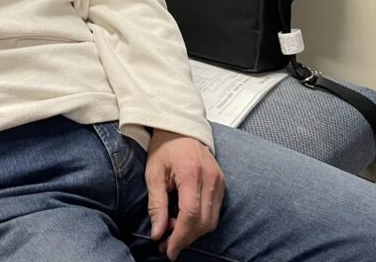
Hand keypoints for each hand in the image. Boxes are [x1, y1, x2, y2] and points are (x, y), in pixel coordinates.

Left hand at [145, 129, 224, 259]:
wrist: (181, 127)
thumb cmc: (165, 147)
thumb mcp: (154, 174)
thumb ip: (156, 204)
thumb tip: (158, 233)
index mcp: (192, 173)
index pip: (191, 215)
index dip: (180, 237)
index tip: (168, 251)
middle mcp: (211, 178)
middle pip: (204, 222)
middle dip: (185, 238)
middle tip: (166, 244)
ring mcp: (219, 181)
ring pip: (212, 220)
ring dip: (193, 232)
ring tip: (173, 230)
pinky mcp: (222, 183)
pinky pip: (215, 211)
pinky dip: (201, 221)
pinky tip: (184, 219)